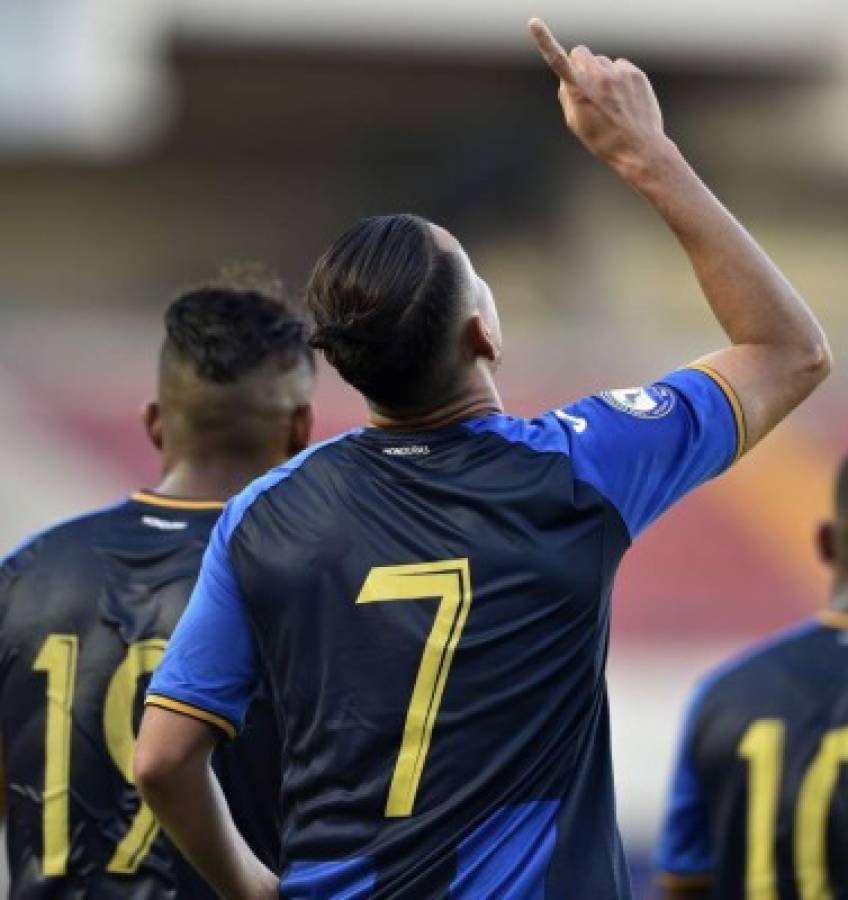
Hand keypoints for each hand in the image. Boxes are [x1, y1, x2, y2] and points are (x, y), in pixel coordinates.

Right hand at [528, 17, 670, 180]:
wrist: (640, 149)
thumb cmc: (604, 141)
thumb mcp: (577, 124)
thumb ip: (568, 97)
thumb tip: (566, 80)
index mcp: (580, 92)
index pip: (558, 61)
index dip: (544, 40)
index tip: (533, 22)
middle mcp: (598, 78)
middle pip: (580, 52)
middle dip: (579, 63)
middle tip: (586, 84)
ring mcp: (618, 74)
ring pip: (601, 61)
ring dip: (600, 73)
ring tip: (610, 100)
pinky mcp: (635, 73)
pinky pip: (620, 66)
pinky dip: (618, 78)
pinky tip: (624, 98)